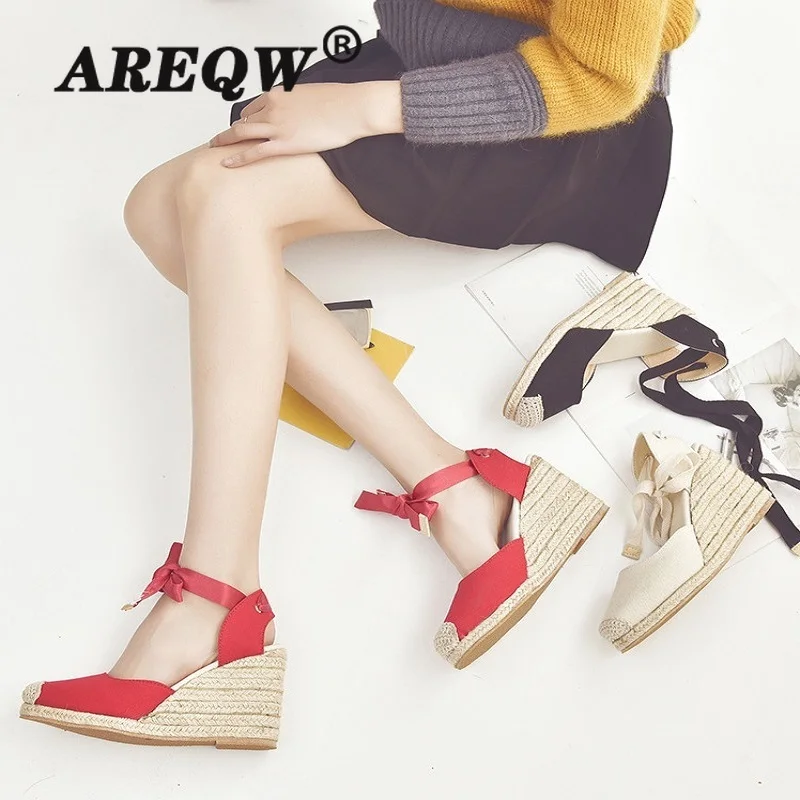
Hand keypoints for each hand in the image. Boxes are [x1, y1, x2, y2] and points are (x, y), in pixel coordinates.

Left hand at [209, 81, 402, 167]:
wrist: (352, 107)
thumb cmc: (341, 101)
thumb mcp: (315, 94)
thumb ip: (302, 102)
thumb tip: (305, 111)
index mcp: (280, 93)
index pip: (255, 106)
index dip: (247, 118)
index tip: (242, 127)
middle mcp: (273, 107)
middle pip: (243, 119)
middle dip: (229, 131)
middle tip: (218, 139)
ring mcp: (276, 125)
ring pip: (241, 133)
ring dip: (225, 141)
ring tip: (215, 150)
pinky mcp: (283, 143)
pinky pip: (253, 151)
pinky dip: (236, 157)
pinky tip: (226, 163)